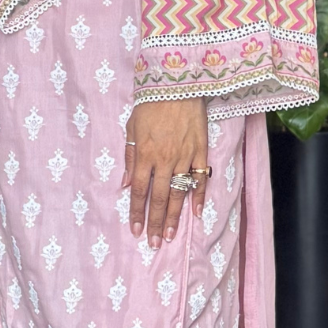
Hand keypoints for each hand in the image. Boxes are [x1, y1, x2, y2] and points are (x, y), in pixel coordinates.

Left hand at [123, 98, 207, 243]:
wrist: (177, 84)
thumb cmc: (150, 105)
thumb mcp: (131, 129)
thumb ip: (130, 157)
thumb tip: (127, 184)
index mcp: (145, 154)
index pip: (139, 191)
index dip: (137, 213)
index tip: (135, 231)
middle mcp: (164, 160)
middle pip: (158, 198)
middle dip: (155, 223)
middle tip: (154, 243)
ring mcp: (185, 157)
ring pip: (179, 193)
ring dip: (174, 216)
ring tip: (170, 236)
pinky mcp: (201, 151)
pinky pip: (200, 179)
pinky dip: (199, 197)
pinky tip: (196, 214)